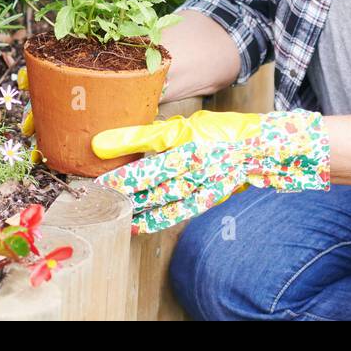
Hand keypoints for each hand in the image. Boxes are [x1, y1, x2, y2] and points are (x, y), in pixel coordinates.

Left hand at [92, 110, 329, 232]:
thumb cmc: (219, 132)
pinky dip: (153, 220)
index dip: (119, 177)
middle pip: (150, 189)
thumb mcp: (181, 127)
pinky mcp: (207, 201)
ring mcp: (203, 189)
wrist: (258, 150)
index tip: (93, 183)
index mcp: (190, 147)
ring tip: (107, 211)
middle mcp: (197, 171)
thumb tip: (100, 143)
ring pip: (160, 204)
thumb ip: (142, 136)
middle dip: (119, 195)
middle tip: (92, 200)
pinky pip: (175, 214)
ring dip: (132, 209)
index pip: (146, 166)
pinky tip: (135, 223)